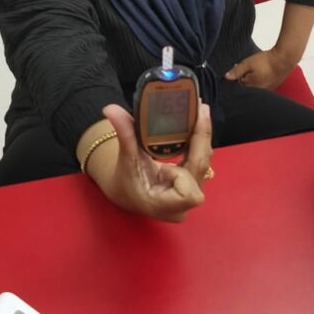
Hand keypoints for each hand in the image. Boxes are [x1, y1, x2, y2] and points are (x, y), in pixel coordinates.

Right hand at [90, 103, 212, 222]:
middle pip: (200, 169)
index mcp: (164, 205)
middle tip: (200, 108)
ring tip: (200, 110)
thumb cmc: (124, 181)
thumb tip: (110, 109)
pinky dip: (198, 141)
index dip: (182, 175)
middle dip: (201, 138)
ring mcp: (191, 193)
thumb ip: (124, 134)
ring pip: (203, 162)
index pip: (187, 193)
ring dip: (202, 137)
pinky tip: (198, 121)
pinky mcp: (194, 182)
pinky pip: (201, 159)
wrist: (127, 192)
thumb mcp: (125, 159)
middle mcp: (183, 203)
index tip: (171, 155)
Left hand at [224, 50, 295, 89]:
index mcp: (251, 87)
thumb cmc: (266, 61)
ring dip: (253, 78)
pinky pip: (263, 83)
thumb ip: (236, 71)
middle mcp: (260, 91)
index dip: (236, 77)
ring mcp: (268, 89)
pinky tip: (262, 71)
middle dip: (245, 77)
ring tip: (256, 68)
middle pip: (247, 86)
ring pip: (255, 84)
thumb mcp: (247, 63)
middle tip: (247, 67)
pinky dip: (261, 78)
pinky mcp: (274, 85)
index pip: (238, 86)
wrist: (285, 59)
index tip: (238, 69)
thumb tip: (226, 77)